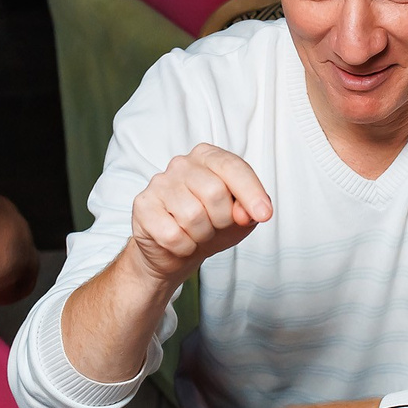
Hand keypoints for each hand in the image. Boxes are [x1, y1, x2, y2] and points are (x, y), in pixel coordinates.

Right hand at [129, 144, 272, 287]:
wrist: (176, 250)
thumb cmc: (211, 225)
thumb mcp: (241, 219)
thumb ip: (249, 211)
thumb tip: (246, 213)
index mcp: (208, 157)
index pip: (233, 167)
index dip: (251, 192)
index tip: (264, 215)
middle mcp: (181, 163)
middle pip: (214, 192)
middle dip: (222, 219)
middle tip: (216, 226)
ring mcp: (159, 183)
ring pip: (193, 216)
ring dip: (202, 235)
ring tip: (196, 233)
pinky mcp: (143, 206)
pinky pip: (172, 234)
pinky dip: (184, 247)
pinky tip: (180, 241)